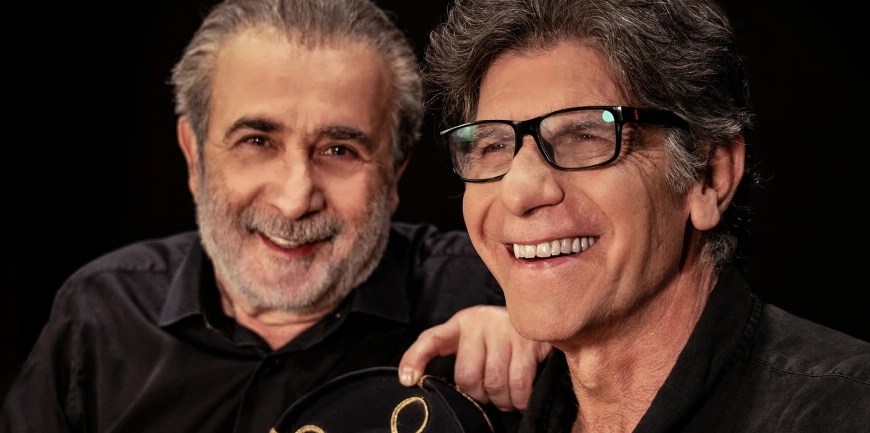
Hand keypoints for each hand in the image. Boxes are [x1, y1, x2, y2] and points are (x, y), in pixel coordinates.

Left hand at [398, 305, 551, 411]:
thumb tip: (424, 384)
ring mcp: (505, 330)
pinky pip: (518, 385)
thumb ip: (458, 359)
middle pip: (467, 376)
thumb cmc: (502, 340)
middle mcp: (480, 323)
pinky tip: (519, 398)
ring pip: (493, 384)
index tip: (408, 380)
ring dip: (501, 400)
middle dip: (478, 394)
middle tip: (488, 394)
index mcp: (461, 324)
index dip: (415, 359)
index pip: (431, 340)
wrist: (542, 316)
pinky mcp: (529, 342)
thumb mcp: (475, 341)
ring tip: (505, 397)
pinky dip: (518, 400)